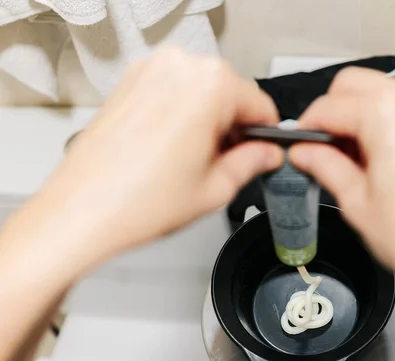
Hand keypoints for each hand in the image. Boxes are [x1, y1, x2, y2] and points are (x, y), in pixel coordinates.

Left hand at [25, 47, 282, 276]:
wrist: (80, 212)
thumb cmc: (137, 202)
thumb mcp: (216, 187)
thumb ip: (253, 162)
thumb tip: (267, 153)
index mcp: (210, 85)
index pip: (260, 103)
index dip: (264, 134)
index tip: (261, 152)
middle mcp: (179, 67)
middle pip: (230, 93)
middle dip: (233, 126)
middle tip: (223, 163)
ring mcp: (149, 71)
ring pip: (201, 91)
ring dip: (207, 120)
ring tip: (191, 160)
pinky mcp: (129, 83)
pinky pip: (173, 92)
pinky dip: (181, 114)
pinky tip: (171, 149)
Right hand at [289, 67, 394, 300]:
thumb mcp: (356, 201)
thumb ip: (325, 165)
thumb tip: (304, 152)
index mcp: (386, 112)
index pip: (328, 106)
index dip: (306, 128)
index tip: (297, 148)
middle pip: (352, 85)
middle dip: (331, 114)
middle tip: (321, 153)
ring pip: (377, 91)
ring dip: (356, 116)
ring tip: (349, 161)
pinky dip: (381, 120)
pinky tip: (375, 157)